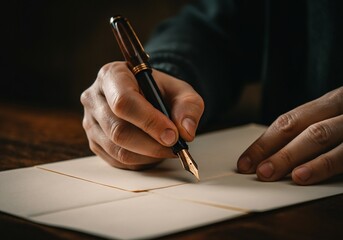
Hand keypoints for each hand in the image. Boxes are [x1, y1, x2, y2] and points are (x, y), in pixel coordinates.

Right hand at [80, 61, 203, 169]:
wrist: (147, 97)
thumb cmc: (160, 91)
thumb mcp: (181, 91)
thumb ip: (189, 106)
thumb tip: (185, 131)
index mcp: (112, 75)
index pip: (123, 101)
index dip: (149, 121)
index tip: (172, 134)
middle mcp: (94, 98)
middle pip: (118, 130)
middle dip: (151, 144)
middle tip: (175, 147)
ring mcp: (91, 122)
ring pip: (117, 149)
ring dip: (148, 155)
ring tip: (166, 149)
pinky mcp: (94, 142)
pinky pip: (117, 160)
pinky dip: (140, 161)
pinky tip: (153, 152)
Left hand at [237, 87, 342, 184]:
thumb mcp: (332, 117)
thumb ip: (307, 130)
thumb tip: (269, 157)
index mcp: (329, 103)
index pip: (289, 122)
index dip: (264, 143)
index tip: (244, 162)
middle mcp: (341, 111)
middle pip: (305, 129)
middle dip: (279, 152)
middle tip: (260, 171)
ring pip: (323, 137)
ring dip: (299, 159)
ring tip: (281, 175)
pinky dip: (324, 166)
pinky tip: (305, 175)